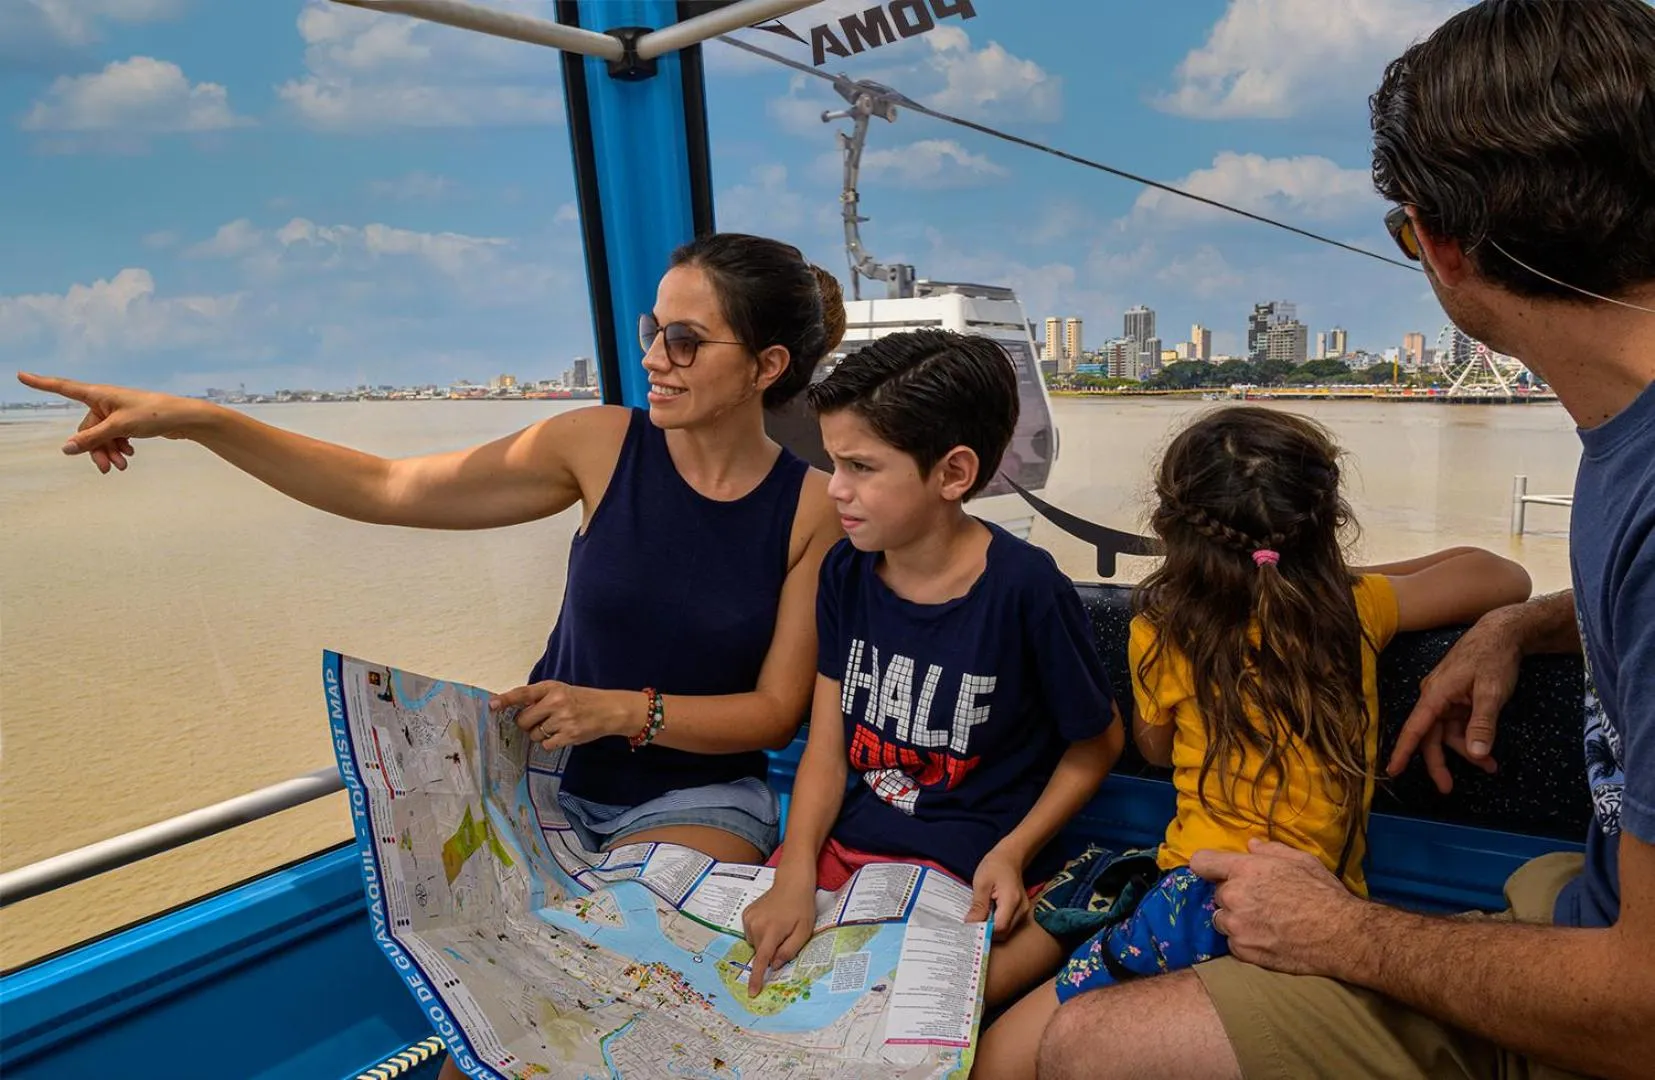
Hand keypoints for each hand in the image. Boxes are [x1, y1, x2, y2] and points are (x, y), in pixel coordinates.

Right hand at [17, 372, 208, 474]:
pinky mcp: (128, 422)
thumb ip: (92, 438)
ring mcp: (116, 412)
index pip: (63, 387)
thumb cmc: (154, 414)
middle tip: (107, 469)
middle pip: (86, 428)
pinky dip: (118, 447)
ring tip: (122, 466)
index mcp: (99, 394)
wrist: (185, 419)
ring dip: (108, 452)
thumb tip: (66, 448)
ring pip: (101, 436)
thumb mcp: (120, 427)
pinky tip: (128, 456)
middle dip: (95, 448)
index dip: (41, 383)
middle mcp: (105, 401)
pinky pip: (113, 437)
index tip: (21, 375)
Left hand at [492, 681, 636, 750]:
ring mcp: (563, 719)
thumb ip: (540, 697)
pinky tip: (561, 735)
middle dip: (527, 723)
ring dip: (539, 733)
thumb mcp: (562, 691)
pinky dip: (550, 742)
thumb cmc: (582, 699)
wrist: (609, 709)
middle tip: (539, 720)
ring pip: (534, 734)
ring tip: (556, 726)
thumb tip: (514, 709)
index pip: (523, 693)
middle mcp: (556, 702)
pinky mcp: (569, 735)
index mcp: (552, 687)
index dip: (505, 700)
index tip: (492, 705)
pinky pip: (545, 744)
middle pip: (523, 720)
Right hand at [740, 876, 816, 996]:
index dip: (757, 978)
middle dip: (771, 951)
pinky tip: (770, 920)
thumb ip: (789, 950)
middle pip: (760, 951)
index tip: (752, 993)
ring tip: (778, 925)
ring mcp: (749, 918)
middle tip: (785, 935)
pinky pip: (750, 933)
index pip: (762, 960)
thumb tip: (775, 965)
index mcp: (772, 931)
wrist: (792, 883)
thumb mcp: (803, 931)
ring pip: (755, 943)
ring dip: (765, 941)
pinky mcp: (746, 914)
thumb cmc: (802, 908)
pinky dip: (759, 932)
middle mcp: (756, 925)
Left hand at [966, 848, 1029, 940]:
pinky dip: (996, 924)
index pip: (999, 927)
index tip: (969, 929)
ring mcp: (1024, 911)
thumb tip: (970, 924)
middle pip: (1004, 932)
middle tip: (971, 925)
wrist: (1009, 858)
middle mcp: (1022, 909)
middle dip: (987, 932)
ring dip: (991, 929)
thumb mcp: (981, 883)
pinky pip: (1008, 925)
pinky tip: (987, 916)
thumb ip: (978, 906)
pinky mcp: (1022, 912)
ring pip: (1006, 931)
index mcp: (1012, 900)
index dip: (984, 931)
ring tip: (979, 918)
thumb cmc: (994, 866)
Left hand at [1190, 839, 1362, 976]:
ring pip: (1222, 920)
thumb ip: (1270, 850)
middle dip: (1234, 896)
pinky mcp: (1244, 952)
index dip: (1208, 866)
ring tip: (1264, 922)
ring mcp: (1237, 927)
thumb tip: (1251, 845)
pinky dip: (1245, 941)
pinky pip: (1233, 943)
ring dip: (1236, 920)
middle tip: (1260, 901)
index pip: (1201, 862)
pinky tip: (1268, 938)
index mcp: (1245, 870)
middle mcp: (1234, 897)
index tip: (1216, 871)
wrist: (1341, 935)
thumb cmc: (1323, 893)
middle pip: (1217, 894)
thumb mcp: (1301, 860)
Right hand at [1386, 607, 1521, 791]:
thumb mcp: (1491, 693)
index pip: (1415, 729)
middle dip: (1441, 762)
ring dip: (1466, 750)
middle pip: (1431, 736)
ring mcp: (1446, 698)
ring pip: (1448, 733)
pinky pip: (1459, 725)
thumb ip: (1482, 725)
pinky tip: (1487, 750)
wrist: (1503, 633)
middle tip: (1448, 788)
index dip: (1403, 751)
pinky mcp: (1458, 698)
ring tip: (1490, 766)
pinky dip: (1472, 738)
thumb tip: (1475, 754)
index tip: (1392, 771)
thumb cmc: (1494, 658)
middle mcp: (1435, 697)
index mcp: (1435, 695)